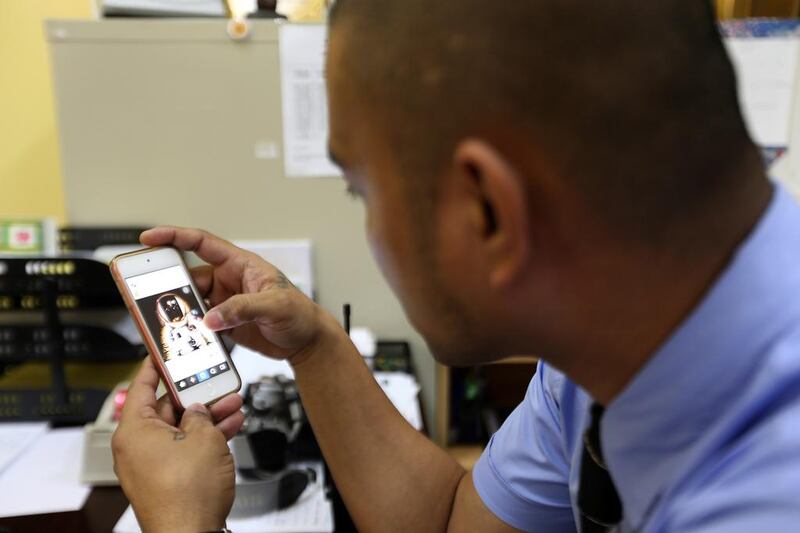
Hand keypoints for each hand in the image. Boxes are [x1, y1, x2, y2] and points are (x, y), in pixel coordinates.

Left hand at [112, 358, 244, 532]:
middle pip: (165, 408)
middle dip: (195, 396)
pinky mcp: (167, 479)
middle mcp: (137, 447)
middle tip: (214, 383)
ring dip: (207, 417)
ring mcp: (151, 465)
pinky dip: (204, 438)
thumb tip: (198, 412)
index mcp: (134, 431)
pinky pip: (184, 449)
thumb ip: (201, 416)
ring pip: (180, 429)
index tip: (161, 353)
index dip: (154, 367)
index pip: (140, 386)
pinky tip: (230, 427)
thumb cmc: (186, 494)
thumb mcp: (203, 438)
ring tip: (232, 404)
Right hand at [140, 226, 339, 364]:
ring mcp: (225, 302)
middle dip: (170, 285)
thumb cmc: (300, 313)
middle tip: (149, 294)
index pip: (202, 243)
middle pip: (189, 277)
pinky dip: (190, 329)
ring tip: (168, 322)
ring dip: (180, 312)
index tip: (149, 237)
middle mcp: (229, 280)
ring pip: (191, 302)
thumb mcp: (276, 305)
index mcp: (240, 264)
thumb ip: (244, 309)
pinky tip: (185, 337)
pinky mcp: (225, 323)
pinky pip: (199, 323)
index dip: (174, 236)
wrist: (307, 341)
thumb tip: (212, 318)